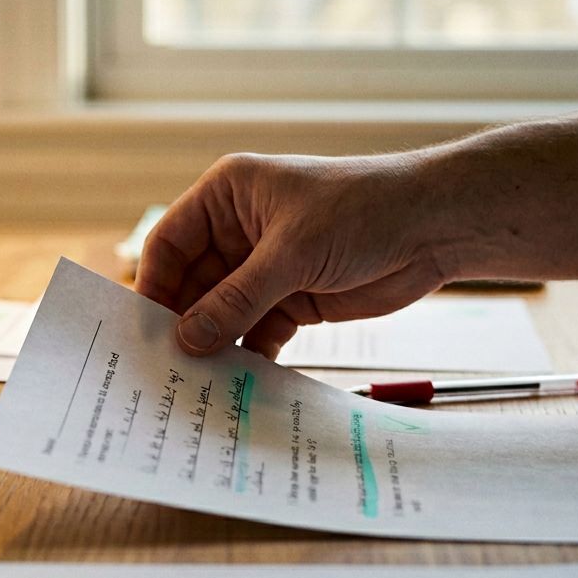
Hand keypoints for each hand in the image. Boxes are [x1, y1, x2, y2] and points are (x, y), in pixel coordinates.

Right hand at [136, 152, 455, 358]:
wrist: (433, 227)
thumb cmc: (363, 209)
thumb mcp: (292, 253)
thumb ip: (237, 299)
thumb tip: (188, 338)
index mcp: (228, 196)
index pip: (170, 243)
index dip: (155, 285)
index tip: (144, 330)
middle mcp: (239, 231)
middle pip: (192, 284)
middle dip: (183, 323)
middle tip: (166, 366)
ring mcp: (265, 267)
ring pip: (222, 313)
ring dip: (214, 344)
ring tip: (196, 381)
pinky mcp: (293, 298)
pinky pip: (255, 331)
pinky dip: (248, 355)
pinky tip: (238, 380)